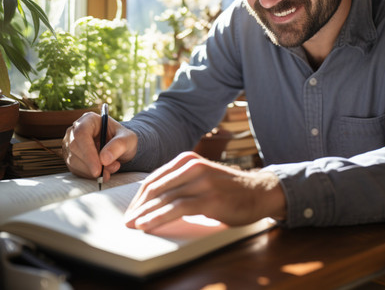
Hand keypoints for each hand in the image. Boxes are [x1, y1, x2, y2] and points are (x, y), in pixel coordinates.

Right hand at [62, 111, 137, 179]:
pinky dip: (89, 174)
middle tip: (109, 170)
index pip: (81, 134)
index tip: (98, 168)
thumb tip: (104, 159)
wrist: (120, 147)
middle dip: (92, 163)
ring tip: (110, 169)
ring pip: (73, 161)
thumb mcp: (128, 139)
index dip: (88, 152)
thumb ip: (119, 145)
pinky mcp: (70, 157)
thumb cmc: (123, 139)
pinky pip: (75, 169)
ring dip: (91, 170)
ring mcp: (70, 144)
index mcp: (89, 119)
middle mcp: (75, 130)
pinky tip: (102, 172)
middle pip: (74, 148)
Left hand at [124, 151, 285, 231]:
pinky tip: (147, 225)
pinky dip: (158, 217)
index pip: (155, 178)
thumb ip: (181, 181)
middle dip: (138, 206)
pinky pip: (176, 208)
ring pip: (164, 198)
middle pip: (156, 187)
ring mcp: (201, 180)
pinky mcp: (208, 197)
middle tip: (127, 220)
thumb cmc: (228, 187)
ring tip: (133, 225)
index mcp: (188, 159)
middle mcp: (192, 166)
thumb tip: (154, 198)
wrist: (257, 191)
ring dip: (144, 213)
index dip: (139, 196)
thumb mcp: (202, 176)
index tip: (131, 210)